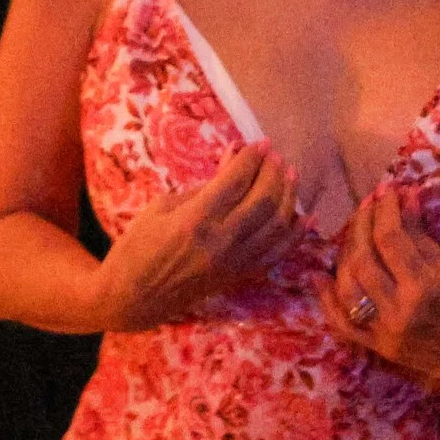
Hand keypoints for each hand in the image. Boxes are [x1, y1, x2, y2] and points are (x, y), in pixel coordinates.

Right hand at [91, 141, 303, 331]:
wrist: (134, 296)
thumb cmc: (138, 245)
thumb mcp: (162, 206)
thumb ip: (202, 186)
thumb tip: (232, 161)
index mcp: (194, 220)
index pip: (235, 182)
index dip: (251, 159)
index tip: (260, 143)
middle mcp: (220, 242)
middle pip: (262, 201)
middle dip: (273, 173)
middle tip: (274, 155)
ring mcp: (234, 263)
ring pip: (276, 226)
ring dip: (288, 197)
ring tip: (289, 176)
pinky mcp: (240, 277)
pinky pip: (277, 254)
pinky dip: (295, 235)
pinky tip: (306, 217)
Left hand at [314, 191, 439, 402]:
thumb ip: (423, 239)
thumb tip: (404, 198)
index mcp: (425, 290)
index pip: (390, 240)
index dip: (384, 210)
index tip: (387, 191)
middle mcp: (399, 313)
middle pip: (362, 259)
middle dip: (362, 224)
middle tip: (370, 204)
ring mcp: (386, 334)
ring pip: (347, 287)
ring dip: (345, 253)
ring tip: (356, 231)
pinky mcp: (382, 350)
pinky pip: (344, 325)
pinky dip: (328, 300)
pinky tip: (320, 276)